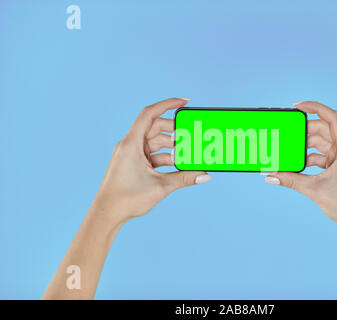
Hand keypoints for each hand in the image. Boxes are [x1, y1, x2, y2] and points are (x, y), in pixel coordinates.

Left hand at [91, 98, 210, 226]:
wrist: (107, 214)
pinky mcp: (133, 164)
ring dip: (171, 148)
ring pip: (155, 143)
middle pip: (155, 128)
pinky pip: (152, 155)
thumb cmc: (126, 199)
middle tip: (190, 136)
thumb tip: (204, 176)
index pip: (150, 114)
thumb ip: (184, 178)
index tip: (184, 102)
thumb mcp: (160, 186)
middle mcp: (130, 145)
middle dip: (174, 132)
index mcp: (132, 144)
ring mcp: (131, 155)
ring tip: (186, 154)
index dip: (167, 104)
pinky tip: (178, 165)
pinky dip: (165, 158)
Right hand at [265, 101, 336, 234]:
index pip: (332, 118)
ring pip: (324, 144)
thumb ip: (291, 180)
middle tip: (286, 136)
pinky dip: (312, 159)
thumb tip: (270, 176)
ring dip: (307, 147)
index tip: (297, 106)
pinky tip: (299, 166)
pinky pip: (326, 156)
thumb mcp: (315, 190)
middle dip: (304, 132)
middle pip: (324, 131)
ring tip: (290, 153)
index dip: (315, 107)